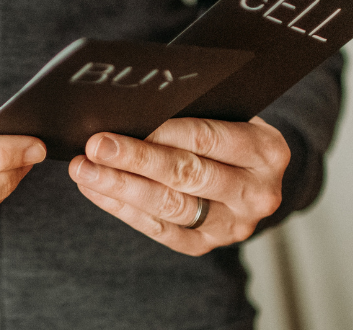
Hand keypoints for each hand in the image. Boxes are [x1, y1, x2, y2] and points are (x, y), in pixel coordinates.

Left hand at [68, 117, 288, 255]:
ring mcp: (234, 225)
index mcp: (267, 151)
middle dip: (135, 160)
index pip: (207, 139)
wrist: (254, 176)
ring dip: (121, 187)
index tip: (124, 123)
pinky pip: (160, 230)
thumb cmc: (231, 132)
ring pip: (170, 207)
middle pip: (187, 175)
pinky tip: (97, 190)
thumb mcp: (230, 115)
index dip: (161, 133)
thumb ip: (194, 112)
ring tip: (86, 171)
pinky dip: (123, 209)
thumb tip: (132, 108)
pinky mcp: (207, 245)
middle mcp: (257, 193)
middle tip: (96, 147)